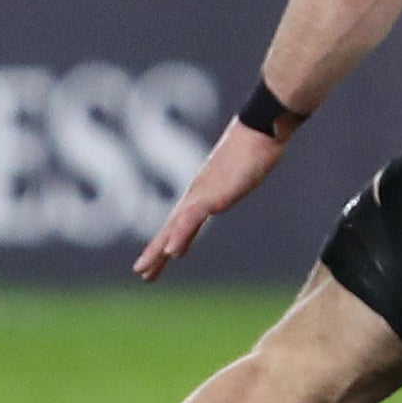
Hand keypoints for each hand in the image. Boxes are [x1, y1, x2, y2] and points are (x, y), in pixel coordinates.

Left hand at [137, 120, 290, 280]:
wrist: (260, 129)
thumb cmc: (257, 145)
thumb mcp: (246, 170)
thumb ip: (238, 178)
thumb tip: (244, 175)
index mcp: (205, 191)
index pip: (182, 220)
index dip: (170, 239)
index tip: (161, 257)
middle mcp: (198, 194)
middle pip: (171, 227)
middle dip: (155, 252)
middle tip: (141, 273)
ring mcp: (203, 194)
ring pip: (174, 227)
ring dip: (158, 250)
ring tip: (143, 271)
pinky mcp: (213, 195)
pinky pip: (191, 219)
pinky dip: (180, 236)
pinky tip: (171, 253)